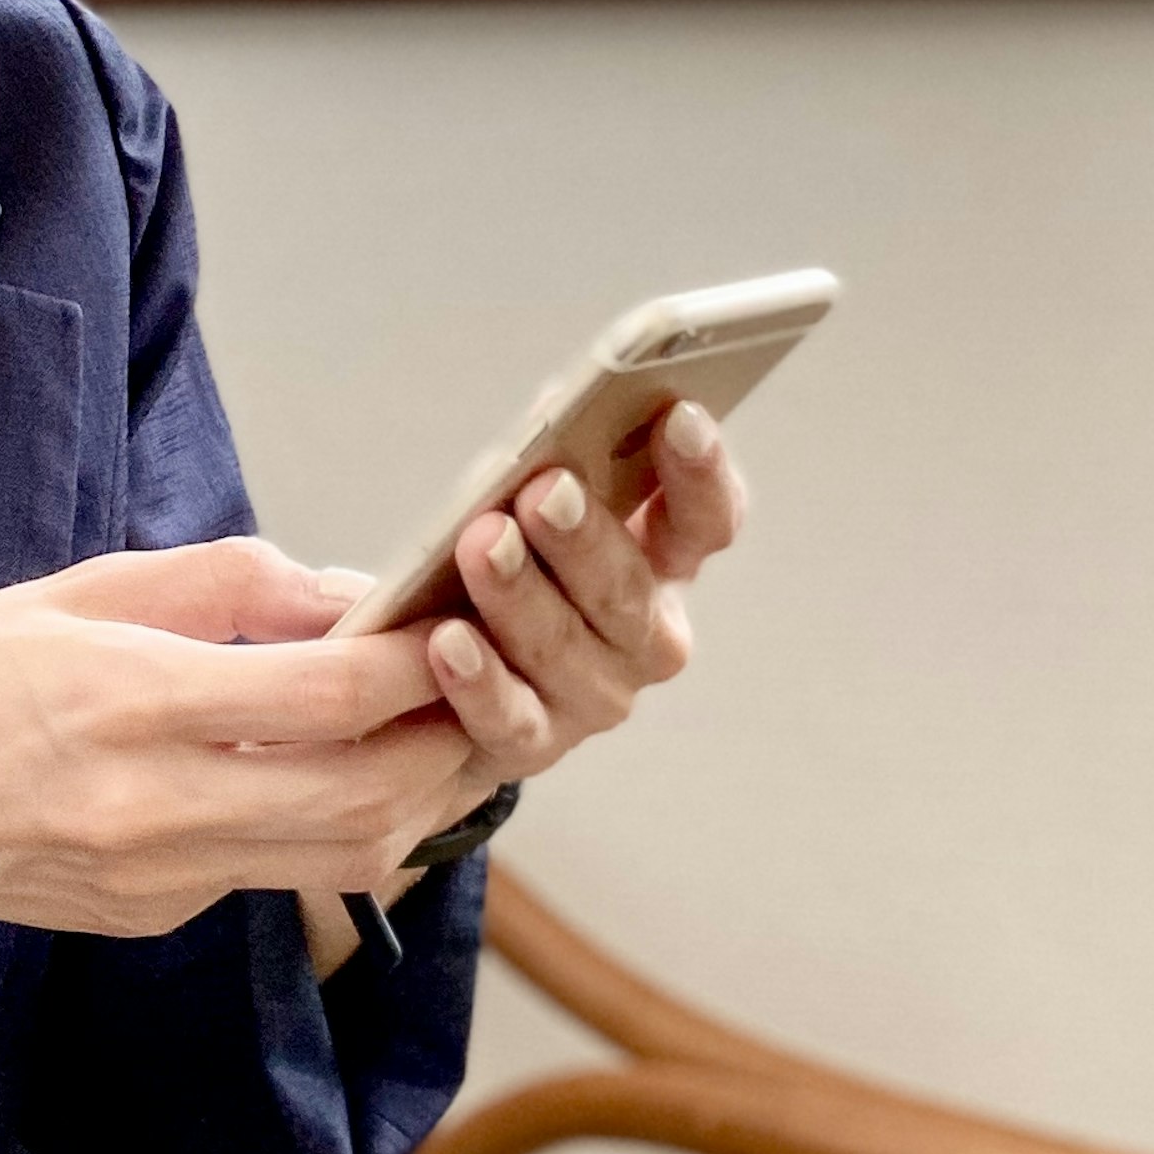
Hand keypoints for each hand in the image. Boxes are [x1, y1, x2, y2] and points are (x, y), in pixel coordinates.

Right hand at [0, 540, 476, 1098]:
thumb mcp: (80, 589)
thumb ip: (226, 584)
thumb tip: (347, 589)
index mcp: (131, 703)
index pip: (327, 698)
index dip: (418, 664)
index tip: (458, 620)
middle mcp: (155, 808)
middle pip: (367, 798)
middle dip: (449, 744)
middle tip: (486, 686)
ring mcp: (159, 879)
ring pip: (348, 857)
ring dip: (417, 798)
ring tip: (440, 732)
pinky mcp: (155, 916)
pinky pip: (278, 870)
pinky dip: (331, 821)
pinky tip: (331, 770)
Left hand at [417, 398, 743, 798]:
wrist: (448, 682)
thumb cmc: (510, 561)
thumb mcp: (537, 504)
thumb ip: (558, 458)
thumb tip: (553, 409)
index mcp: (664, 560)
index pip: (706, 518)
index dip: (700, 472)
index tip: (678, 414)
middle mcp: (647, 634)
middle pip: (629, 589)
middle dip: (585, 538)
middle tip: (545, 489)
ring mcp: (596, 695)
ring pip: (567, 648)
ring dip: (523, 596)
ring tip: (483, 544)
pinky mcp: (534, 743)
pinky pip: (510, 716)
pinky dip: (480, 679)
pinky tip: (447, 641)